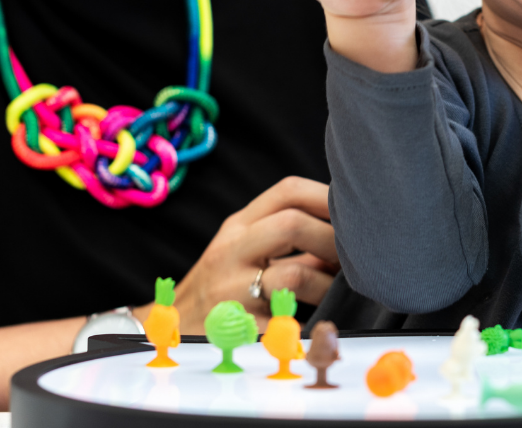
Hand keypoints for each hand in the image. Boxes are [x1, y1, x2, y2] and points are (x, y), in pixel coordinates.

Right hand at [133, 177, 338, 333]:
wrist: (167, 329)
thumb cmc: (218, 287)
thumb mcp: (243, 252)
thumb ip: (289, 242)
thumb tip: (344, 237)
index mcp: (239, 226)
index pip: (288, 191)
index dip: (327, 196)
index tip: (352, 212)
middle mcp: (232, 251)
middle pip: (292, 223)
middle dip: (333, 239)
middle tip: (353, 258)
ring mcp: (232, 290)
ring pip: (294, 274)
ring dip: (327, 285)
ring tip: (335, 293)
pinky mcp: (236, 330)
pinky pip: (283, 325)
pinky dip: (308, 326)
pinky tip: (318, 328)